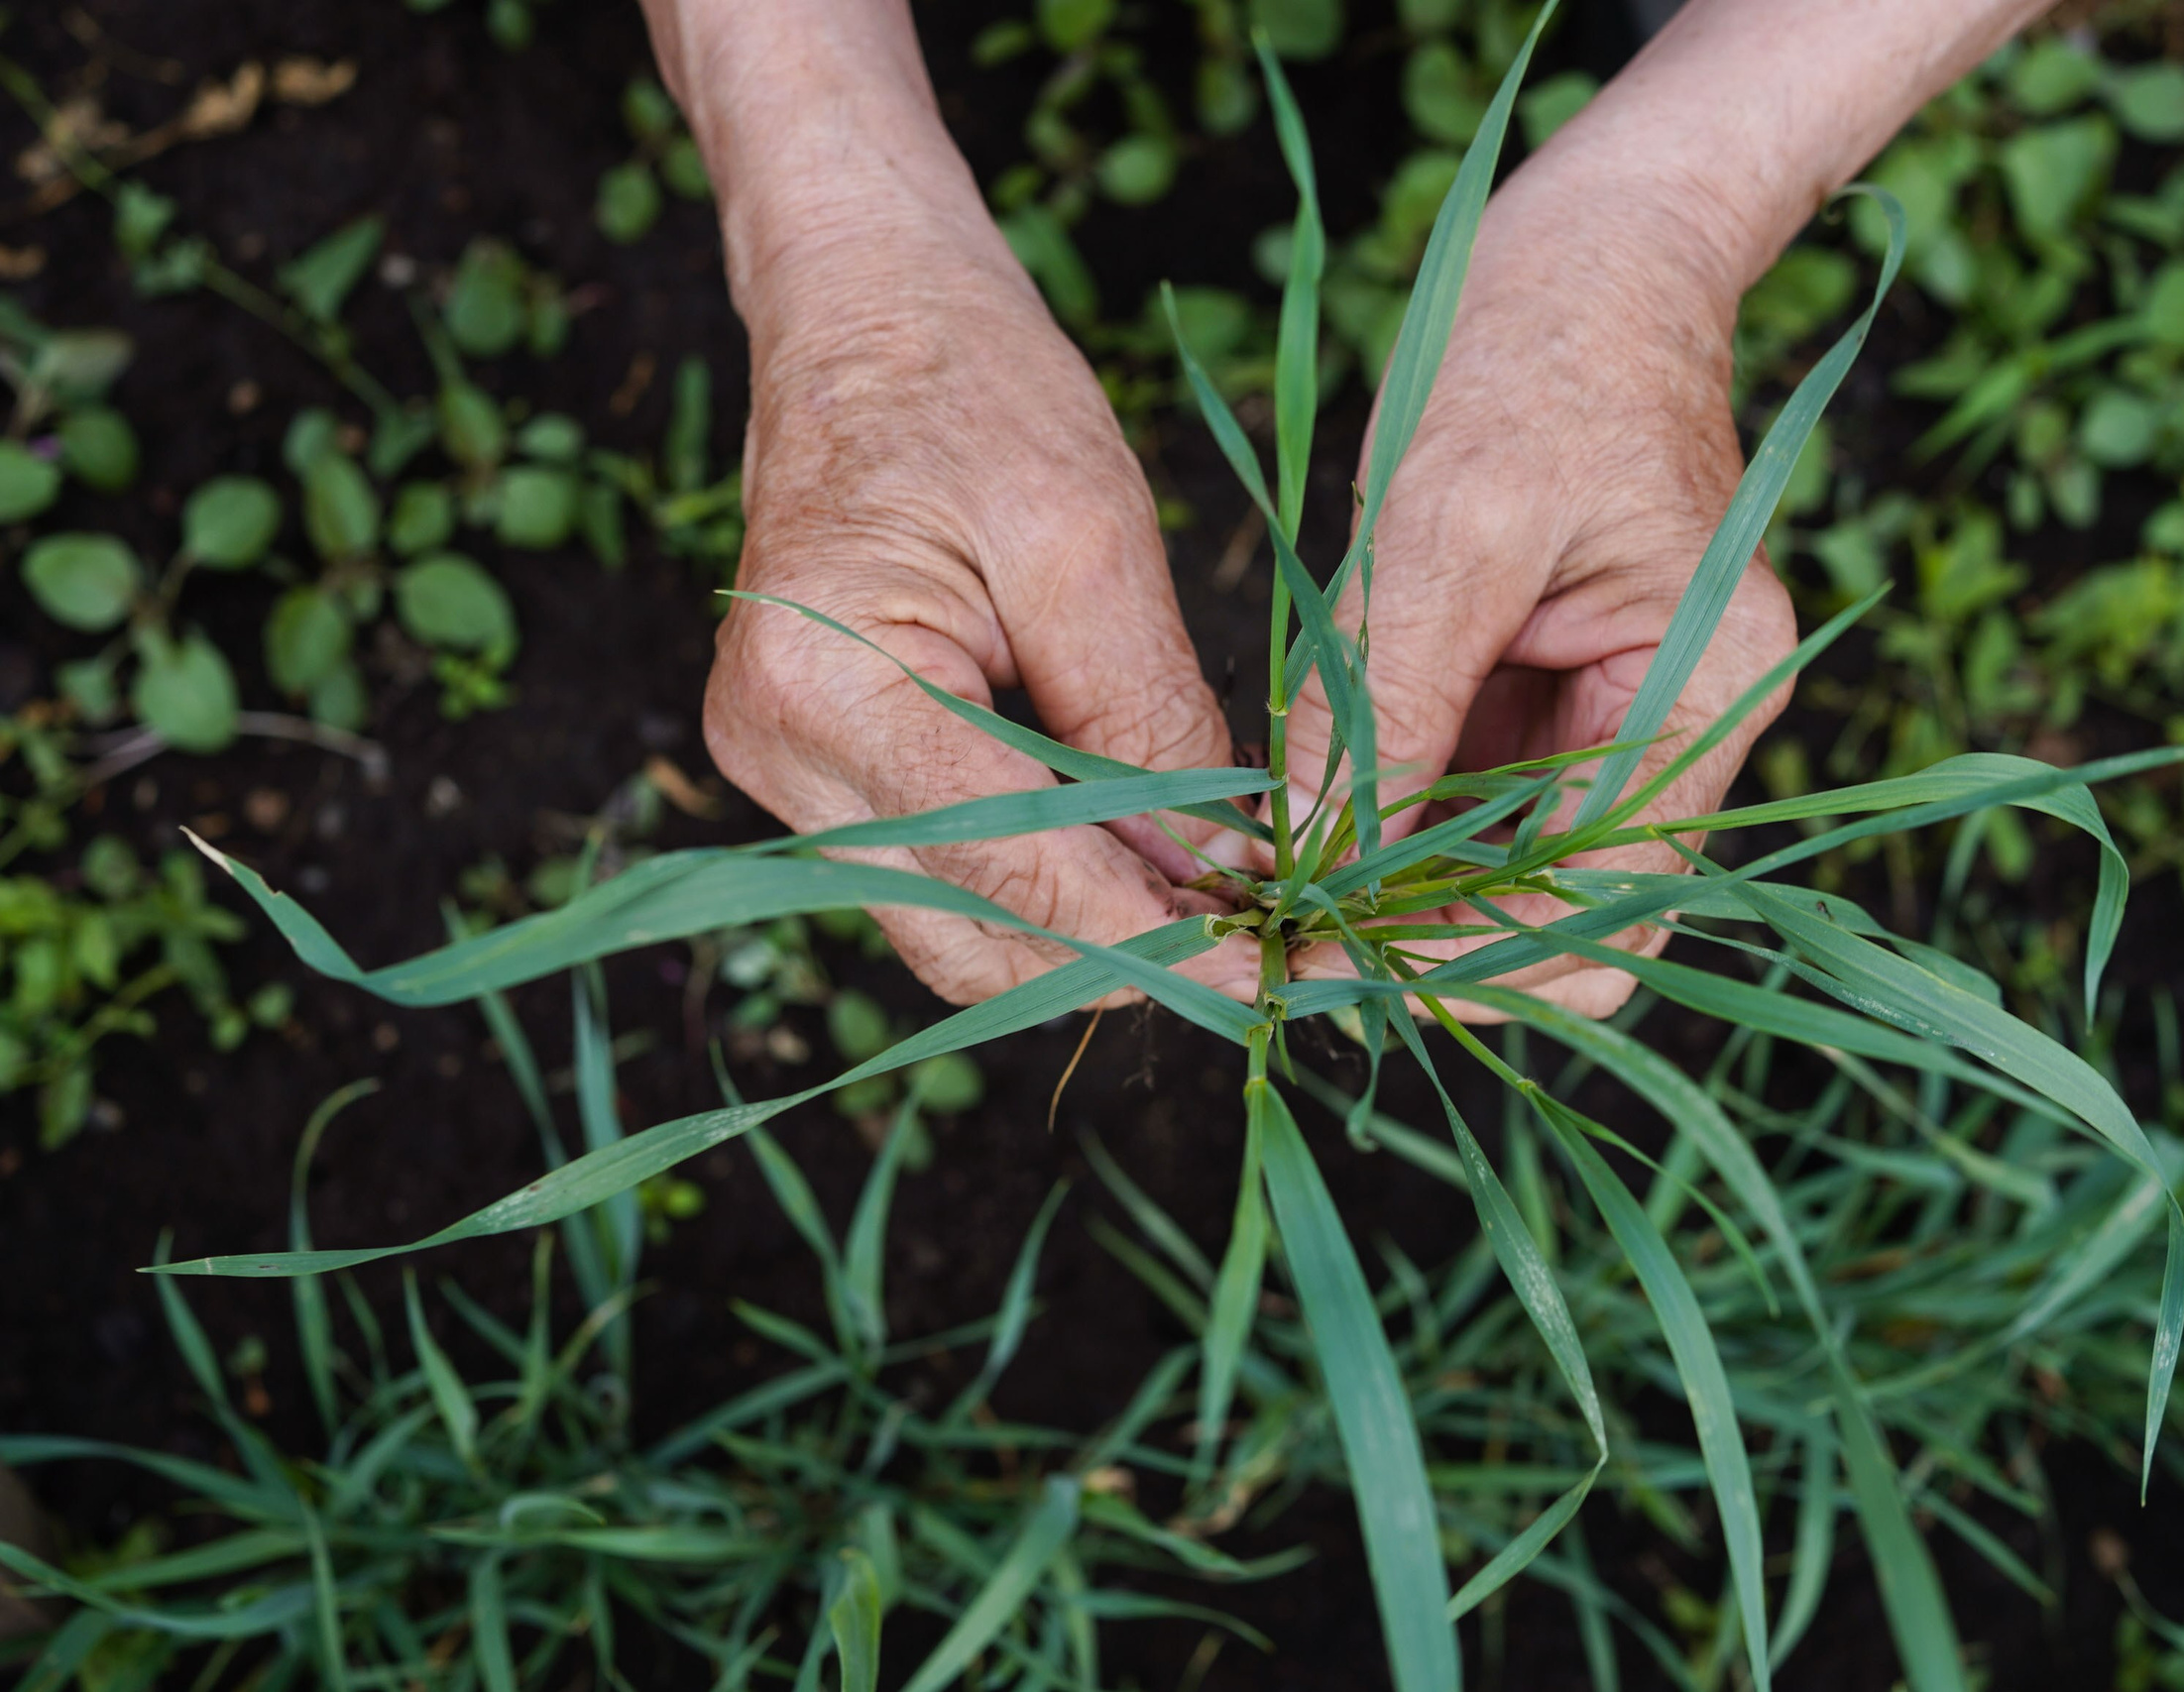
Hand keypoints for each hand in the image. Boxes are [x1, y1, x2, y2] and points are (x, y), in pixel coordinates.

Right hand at [700, 156, 1252, 1005]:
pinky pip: (944, 868)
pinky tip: (1146, 845)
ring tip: (1221, 889)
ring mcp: (782, 771)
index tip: (1272, 971)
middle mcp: (777, 754)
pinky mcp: (818, 768)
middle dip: (1125, 952)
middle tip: (1267, 937)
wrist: (863, 308)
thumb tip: (1223, 876)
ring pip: (961, 923)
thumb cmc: (973, 386)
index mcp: (826, 687)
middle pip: (974, 935)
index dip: (1152, 940)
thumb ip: (1147, 724)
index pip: (1010, 873)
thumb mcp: (1094, 543)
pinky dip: (1049, 875)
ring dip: (1092, 923)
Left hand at [1283, 141, 1794, 1017]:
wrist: (1595, 243)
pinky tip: (1310, 825)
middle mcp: (1685, 723)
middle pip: (1574, 915)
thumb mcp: (1448, 523)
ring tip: (1281, 898)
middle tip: (1295, 950)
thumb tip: (1311, 858)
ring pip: (1518, 873)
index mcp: (1708, 689)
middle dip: (1439, 947)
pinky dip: (1401, 825)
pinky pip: (1481, 800)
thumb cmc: (1538, 348)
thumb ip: (1388, 703)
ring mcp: (1626, 713)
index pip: (1605, 902)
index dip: (1471, 958)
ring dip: (1408, 896)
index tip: (1331, 963)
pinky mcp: (1560, 690)